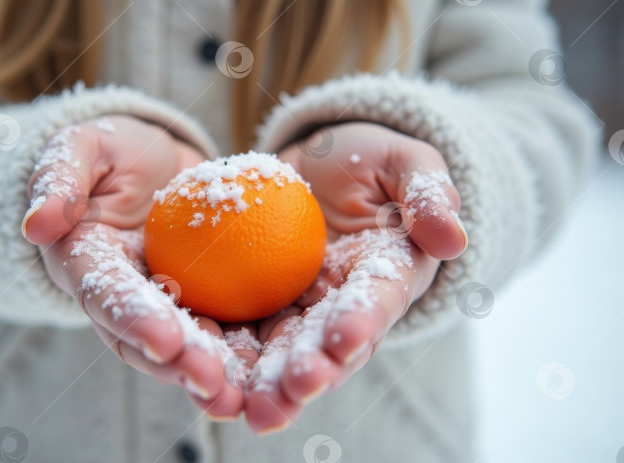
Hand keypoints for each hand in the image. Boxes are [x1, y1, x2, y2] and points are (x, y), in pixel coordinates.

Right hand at [21, 116, 246, 418]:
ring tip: (242, 394)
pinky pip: (223, 325)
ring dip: (211, 373)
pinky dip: (245, 348)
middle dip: (177, 363)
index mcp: (84, 264)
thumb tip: (37, 224)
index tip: (164, 339)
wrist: (154, 162)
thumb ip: (59, 178)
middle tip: (213, 382)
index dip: (131, 317)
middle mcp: (118, 297)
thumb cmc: (113, 150)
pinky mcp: (200, 300)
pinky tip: (277, 362)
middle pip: (145, 338)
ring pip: (184, 345)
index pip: (103, 293)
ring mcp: (160, 303)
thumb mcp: (82, 148)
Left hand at [242, 122, 468, 433]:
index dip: (363, 320)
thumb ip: (427, 194)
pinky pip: (242, 333)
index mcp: (387, 276)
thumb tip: (453, 240)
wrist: (316, 164)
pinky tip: (206, 378)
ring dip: (271, 383)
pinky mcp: (260, 305)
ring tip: (256, 409)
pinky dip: (227, 358)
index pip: (376, 300)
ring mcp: (301, 311)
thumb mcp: (403, 162)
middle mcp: (345, 307)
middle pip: (328, 344)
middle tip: (293, 389)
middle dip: (313, 370)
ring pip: (284, 353)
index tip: (345, 339)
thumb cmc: (367, 159)